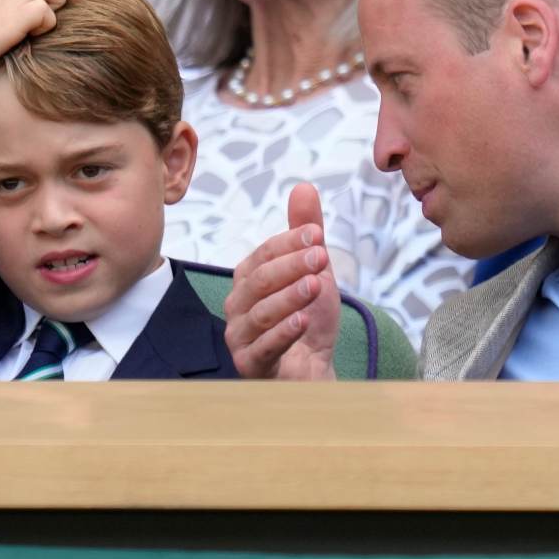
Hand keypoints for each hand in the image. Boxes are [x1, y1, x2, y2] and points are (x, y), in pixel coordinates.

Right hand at [224, 183, 339, 379]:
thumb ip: (304, 232)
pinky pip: (263, 348)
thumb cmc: (308, 320)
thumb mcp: (314, 271)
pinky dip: (283, 333)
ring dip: (289, 297)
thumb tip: (303, 187)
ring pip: (260, 312)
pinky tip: (303, 321)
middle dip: (291, 266)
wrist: (314, 371)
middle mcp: (238, 305)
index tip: (317, 235)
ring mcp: (241, 336)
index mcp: (248, 279)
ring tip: (316, 285)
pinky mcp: (250, 365)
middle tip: (320, 256)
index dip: (289, 242)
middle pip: (260, 280)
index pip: (264, 253)